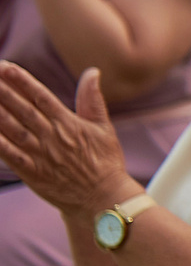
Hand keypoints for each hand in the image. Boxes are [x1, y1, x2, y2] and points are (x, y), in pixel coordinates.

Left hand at [0, 65, 131, 215]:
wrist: (103, 198)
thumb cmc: (105, 163)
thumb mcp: (104, 128)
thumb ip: (93, 99)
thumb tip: (92, 72)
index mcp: (68, 123)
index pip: (40, 96)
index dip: (22, 81)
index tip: (7, 67)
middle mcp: (51, 136)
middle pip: (21, 109)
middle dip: (3, 91)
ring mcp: (40, 155)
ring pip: (11, 128)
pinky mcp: (31, 172)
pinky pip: (8, 154)